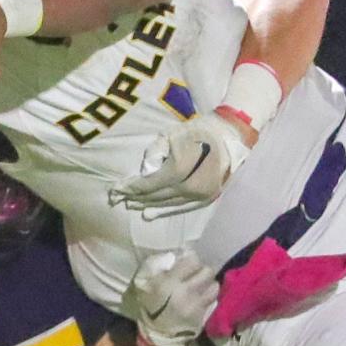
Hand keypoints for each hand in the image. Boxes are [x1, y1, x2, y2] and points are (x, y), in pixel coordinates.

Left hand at [109, 113, 251, 217]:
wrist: (229, 136)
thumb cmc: (197, 132)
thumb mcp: (171, 134)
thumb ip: (155, 153)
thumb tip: (145, 173)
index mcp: (181, 169)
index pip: (150, 183)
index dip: (132, 187)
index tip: (116, 188)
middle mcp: (191, 186)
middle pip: (157, 196)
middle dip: (137, 197)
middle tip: (119, 199)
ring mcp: (201, 195)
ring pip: (168, 204)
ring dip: (148, 205)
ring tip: (131, 205)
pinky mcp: (207, 199)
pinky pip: (182, 208)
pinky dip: (165, 211)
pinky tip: (150, 214)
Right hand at [131, 249, 219, 345]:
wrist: (160, 336)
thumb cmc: (151, 307)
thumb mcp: (144, 284)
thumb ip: (155, 266)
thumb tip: (173, 255)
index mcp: (170, 283)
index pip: (192, 261)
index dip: (191, 260)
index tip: (187, 263)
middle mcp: (186, 292)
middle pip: (207, 271)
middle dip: (202, 270)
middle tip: (196, 274)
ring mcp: (197, 304)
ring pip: (214, 285)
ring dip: (209, 283)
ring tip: (201, 285)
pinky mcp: (204, 314)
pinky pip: (214, 298)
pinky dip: (209, 295)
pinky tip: (202, 296)